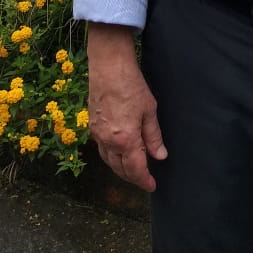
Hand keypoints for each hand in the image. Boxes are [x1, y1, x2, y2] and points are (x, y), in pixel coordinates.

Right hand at [86, 23, 166, 190]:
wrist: (108, 66)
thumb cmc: (131, 85)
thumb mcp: (149, 110)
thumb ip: (153, 136)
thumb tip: (160, 156)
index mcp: (125, 139)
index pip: (135, 169)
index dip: (144, 180)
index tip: (152, 186)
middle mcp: (108, 141)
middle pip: (120, 169)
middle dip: (132, 177)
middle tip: (144, 179)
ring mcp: (97, 134)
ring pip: (108, 161)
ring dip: (120, 168)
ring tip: (132, 168)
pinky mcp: (92, 125)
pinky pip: (101, 149)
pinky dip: (111, 156)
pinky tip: (118, 152)